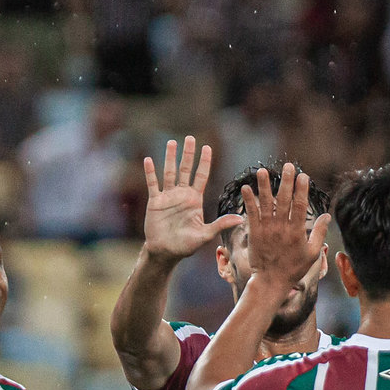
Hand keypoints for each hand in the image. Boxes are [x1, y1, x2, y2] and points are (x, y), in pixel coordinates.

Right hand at [141, 136, 238, 264]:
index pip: (201, 176)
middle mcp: (182, 194)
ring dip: (170, 157)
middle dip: (188, 154)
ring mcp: (168, 197)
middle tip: (190, 138)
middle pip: (186, 169)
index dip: (204, 162)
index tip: (207, 147)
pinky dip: (150, 173)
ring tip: (171, 142)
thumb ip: (221, 224)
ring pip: (169, 172)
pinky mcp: (155, 202)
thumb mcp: (205, 234)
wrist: (166, 252)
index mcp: (195, 199)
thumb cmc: (186, 245)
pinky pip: (153, 184)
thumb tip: (241, 219)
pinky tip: (148, 160)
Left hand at [240, 164, 329, 292]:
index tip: (303, 175)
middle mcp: (282, 227)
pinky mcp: (255, 233)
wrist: (271, 281)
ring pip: (266, 203)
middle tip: (288, 166)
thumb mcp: (312, 254)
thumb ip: (320, 233)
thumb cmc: (294, 268)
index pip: (300, 205)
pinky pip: (251, 213)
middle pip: (284, 200)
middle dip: (286, 181)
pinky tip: (246, 188)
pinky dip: (249, 201)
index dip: (301, 189)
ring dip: (264, 186)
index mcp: (297, 231)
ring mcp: (267, 229)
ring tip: (262, 170)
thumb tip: (327, 215)